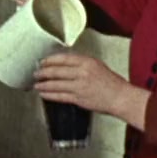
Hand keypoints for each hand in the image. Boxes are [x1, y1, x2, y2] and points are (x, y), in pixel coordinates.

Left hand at [34, 52, 149, 128]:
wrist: (121, 97)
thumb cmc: (112, 83)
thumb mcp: (97, 66)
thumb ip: (82, 65)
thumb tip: (65, 65)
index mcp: (87, 62)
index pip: (63, 58)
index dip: (50, 60)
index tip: (42, 61)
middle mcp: (82, 72)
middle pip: (56, 71)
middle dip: (43, 72)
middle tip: (35, 73)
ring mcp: (79, 86)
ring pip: (55, 84)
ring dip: (43, 85)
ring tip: (36, 85)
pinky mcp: (78, 99)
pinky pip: (60, 96)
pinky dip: (50, 95)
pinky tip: (44, 94)